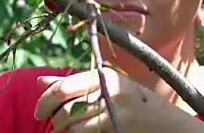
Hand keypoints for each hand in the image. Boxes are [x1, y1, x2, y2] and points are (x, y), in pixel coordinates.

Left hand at [34, 67, 174, 131]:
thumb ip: (71, 84)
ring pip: (74, 124)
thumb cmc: (129, 101)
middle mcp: (109, 91)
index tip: (38, 112)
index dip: (44, 101)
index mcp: (102, 76)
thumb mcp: (103, 87)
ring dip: (63, 129)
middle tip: (48, 123)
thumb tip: (39, 81)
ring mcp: (116, 112)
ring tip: (63, 129)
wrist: (166, 122)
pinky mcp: (118, 128)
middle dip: (52, 118)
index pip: (62, 88)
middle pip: (66, 108)